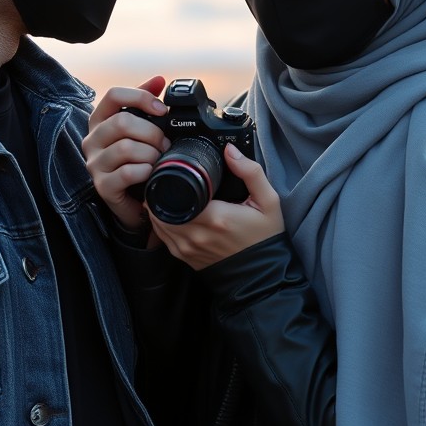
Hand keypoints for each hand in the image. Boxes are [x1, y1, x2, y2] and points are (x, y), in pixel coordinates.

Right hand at [82, 76, 169, 234]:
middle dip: (152, 133)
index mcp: (100, 120)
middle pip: (122, 122)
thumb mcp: (140, 129)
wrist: (134, 200)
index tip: (162, 110)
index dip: (141, 97)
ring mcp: (94, 164)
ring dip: (151, 154)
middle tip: (165, 144)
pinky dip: (146, 171)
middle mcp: (92, 139)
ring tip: (159, 160)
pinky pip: (127, 173)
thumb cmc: (136, 160)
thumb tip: (159, 80)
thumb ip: (145, 103)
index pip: (114, 95)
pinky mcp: (102, 186)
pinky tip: (151, 174)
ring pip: (126, 148)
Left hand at [150, 143, 284, 269]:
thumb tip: (230, 151)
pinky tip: (169, 212)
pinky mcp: (184, 257)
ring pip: (158, 222)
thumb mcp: (268, 201)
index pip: (178, 194)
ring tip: (165, 193)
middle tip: (166, 178)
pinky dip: (160, 222)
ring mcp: (188, 248)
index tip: (176, 170)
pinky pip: (162, 236)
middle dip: (160, 191)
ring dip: (157, 207)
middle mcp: (197, 234)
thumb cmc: (264, 238)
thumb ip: (250, 172)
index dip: (171, 180)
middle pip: (162, 208)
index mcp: (216, 217)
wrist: (262, 275)